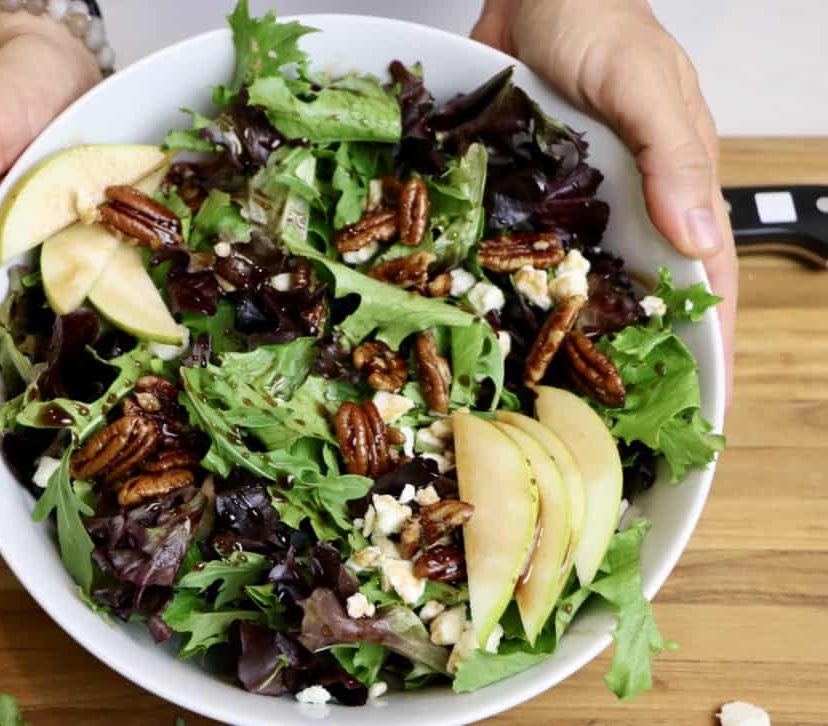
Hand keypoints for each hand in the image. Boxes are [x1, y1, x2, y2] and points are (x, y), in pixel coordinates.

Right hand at [0, 13, 99, 489]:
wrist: (61, 68)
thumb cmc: (3, 97)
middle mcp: (10, 283)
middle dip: (0, 433)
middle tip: (14, 500)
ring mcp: (61, 276)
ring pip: (58, 352)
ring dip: (66, 406)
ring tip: (85, 468)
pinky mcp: (106, 261)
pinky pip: (113, 313)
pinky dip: (120, 352)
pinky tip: (142, 388)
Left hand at [473, 0, 736, 406]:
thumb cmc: (600, 20)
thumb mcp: (645, 85)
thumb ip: (673, 158)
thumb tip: (699, 242)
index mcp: (676, 186)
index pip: (706, 279)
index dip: (707, 344)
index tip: (701, 410)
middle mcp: (627, 204)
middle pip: (636, 293)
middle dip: (624, 352)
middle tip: (604, 418)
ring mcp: (573, 203)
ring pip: (575, 279)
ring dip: (560, 327)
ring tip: (539, 387)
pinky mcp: (525, 191)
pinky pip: (520, 245)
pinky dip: (508, 280)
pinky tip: (486, 317)